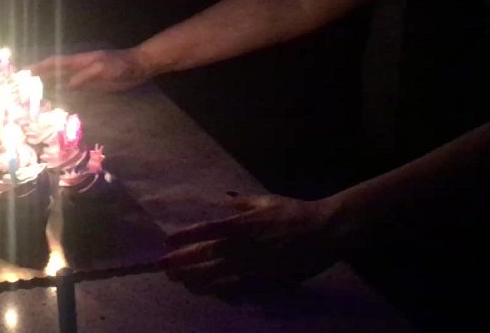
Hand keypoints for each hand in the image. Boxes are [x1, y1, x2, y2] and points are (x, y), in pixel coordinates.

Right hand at [29, 48, 149, 92]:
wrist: (139, 67)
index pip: (56, 62)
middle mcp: (79, 68)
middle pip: (56, 71)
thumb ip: (85, 76)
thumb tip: (66, 85)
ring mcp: (85, 77)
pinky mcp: (92, 86)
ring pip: (62, 81)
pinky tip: (57, 100)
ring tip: (35, 94)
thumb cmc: (121, 64)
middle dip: (40, 76)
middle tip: (24, 85)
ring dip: (49, 85)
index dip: (40, 66)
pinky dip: (63, 93)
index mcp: (80, 60)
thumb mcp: (103, 68)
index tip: (26, 71)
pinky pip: (73, 89)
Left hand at [160, 194, 341, 295]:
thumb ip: (241, 203)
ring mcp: (256, 265)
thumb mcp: (265, 201)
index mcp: (243, 224)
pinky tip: (210, 292)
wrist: (326, 231)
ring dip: (197, 280)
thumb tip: (224, 198)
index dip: (184, 237)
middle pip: (206, 256)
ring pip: (219, 276)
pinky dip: (223, 291)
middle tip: (163, 268)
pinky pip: (240, 288)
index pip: (206, 231)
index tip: (166, 242)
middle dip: (182, 262)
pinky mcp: (268, 280)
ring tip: (181, 282)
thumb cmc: (295, 212)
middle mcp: (245, 245)